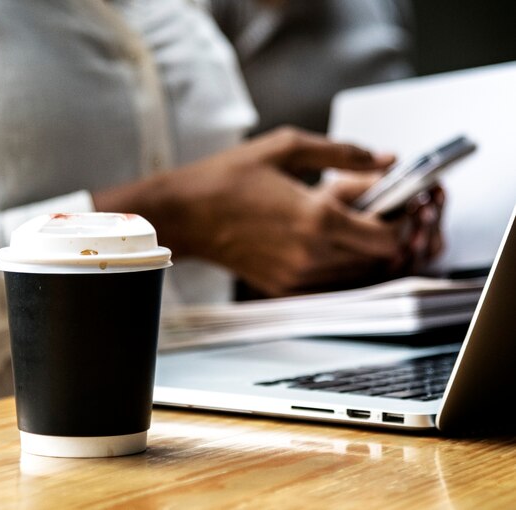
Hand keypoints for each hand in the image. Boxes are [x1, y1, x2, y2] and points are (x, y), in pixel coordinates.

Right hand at [93, 127, 439, 295]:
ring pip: (357, 274)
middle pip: (379, 259)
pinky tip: (322, 238)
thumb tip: (386, 160)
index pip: (388, 236)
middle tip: (369, 205)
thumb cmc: (229, 177)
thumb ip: (344, 154)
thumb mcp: (288, 147)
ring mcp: (297, 276)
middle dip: (383, 231)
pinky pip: (331, 283)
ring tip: (339, 219)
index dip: (401, 218)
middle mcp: (311, 255)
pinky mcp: (283, 287)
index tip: (397, 200)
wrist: (186, 213)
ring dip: (361, 248)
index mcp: (317, 218)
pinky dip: (339, 264)